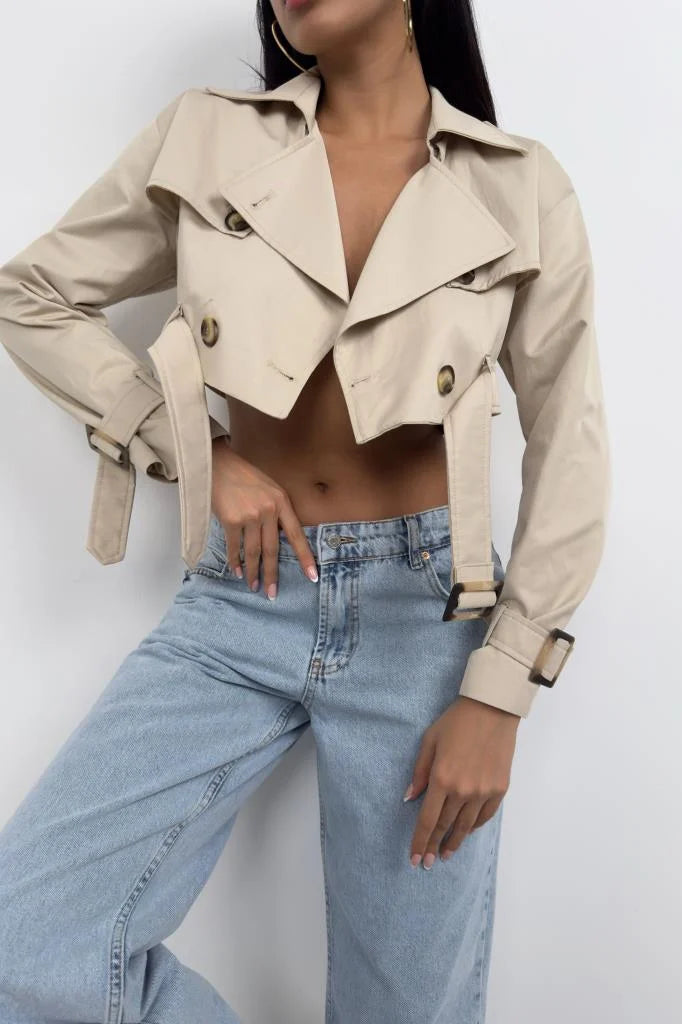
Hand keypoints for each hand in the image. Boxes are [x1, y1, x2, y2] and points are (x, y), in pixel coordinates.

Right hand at [211, 438, 318, 597]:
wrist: (218, 464)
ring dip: (252, 572)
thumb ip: (276, 511)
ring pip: (253, 552)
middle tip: (272, 593)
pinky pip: (235, 547)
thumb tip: (277, 540)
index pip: (296, 535)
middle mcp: (269, 510)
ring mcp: (250, 515)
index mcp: (282, 502)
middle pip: (273, 549)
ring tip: (253, 585)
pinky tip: (237, 571)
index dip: (305, 557)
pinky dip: (235, 561)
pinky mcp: (231, 519)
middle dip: (272, 574)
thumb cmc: (244, 477)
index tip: (312, 576)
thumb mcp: (269, 489)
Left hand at [405, 695, 519, 867]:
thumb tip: (410, 798)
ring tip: (445, 854)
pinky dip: (474, 826)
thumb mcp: (430, 742)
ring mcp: (483, 791)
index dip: (419, 841)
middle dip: (434, 846)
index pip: (428, 820)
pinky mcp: (500, 789)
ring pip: (466, 826)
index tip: (414, 859)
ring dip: (454, 842)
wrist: (492, 710)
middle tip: (427, 863)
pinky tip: (466, 832)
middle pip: (445, 826)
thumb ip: (419, 772)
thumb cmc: (456, 722)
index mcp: (441, 778)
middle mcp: (462, 790)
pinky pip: (484, 816)